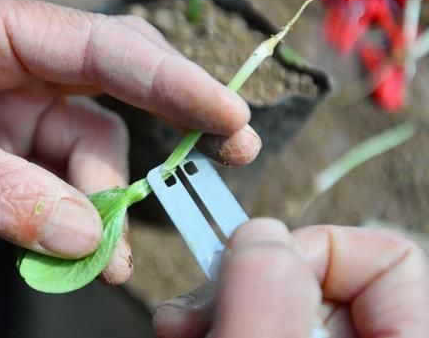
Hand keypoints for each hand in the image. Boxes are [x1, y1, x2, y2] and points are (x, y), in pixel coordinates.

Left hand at [0, 0, 259, 282]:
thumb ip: (0, 196)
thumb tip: (86, 238)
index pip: (99, 46)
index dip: (172, 79)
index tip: (229, 114)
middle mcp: (8, 58)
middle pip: (109, 85)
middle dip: (168, 120)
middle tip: (228, 152)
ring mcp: (5, 106)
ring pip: (84, 149)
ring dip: (102, 201)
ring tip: (105, 256)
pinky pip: (54, 182)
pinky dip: (72, 218)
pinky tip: (79, 254)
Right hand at [153, 218, 428, 336]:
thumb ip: (267, 310)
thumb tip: (259, 234)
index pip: (385, 260)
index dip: (308, 251)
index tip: (242, 270)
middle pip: (318, 277)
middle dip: (243, 281)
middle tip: (190, 311)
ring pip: (278, 302)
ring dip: (219, 303)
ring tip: (178, 327)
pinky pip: (261, 322)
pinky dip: (220, 323)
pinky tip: (188, 334)